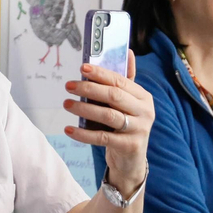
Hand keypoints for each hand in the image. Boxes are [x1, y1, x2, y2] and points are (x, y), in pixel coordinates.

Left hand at [63, 54, 152, 191]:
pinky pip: (102, 138)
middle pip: (114, 96)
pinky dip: (83, 134)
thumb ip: (125, 80)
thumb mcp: (127, 104)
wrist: (131, 161)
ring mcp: (139, 130)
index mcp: (143, 97)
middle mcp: (145, 112)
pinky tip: (69, 129)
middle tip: (69, 86)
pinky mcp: (130, 146)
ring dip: (84, 109)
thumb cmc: (125, 126)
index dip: (101, 73)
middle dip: (89, 89)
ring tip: (66, 104)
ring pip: (108, 115)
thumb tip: (127, 51)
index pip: (120, 81)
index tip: (82, 68)